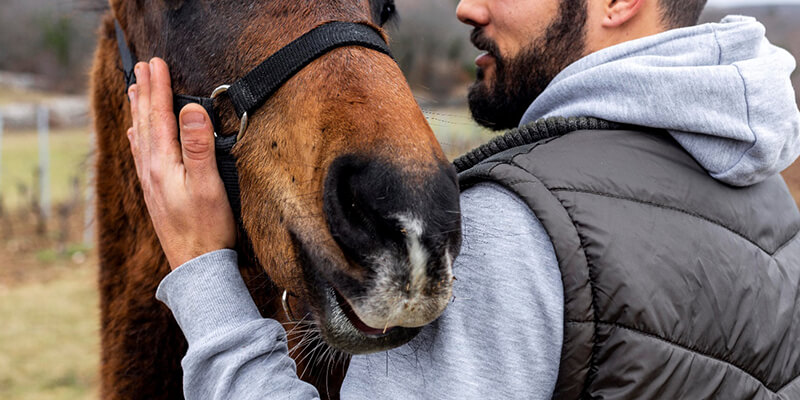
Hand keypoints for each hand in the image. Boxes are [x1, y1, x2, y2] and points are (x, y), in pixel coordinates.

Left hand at [127, 58, 235, 269]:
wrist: (196, 267)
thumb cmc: (207, 228)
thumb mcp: (209, 185)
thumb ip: (198, 146)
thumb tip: (190, 109)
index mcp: (162, 163)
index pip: (159, 116)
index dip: (159, 88)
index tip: (157, 62)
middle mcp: (150, 170)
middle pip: (144, 122)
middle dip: (144, 92)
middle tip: (141, 66)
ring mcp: (150, 182)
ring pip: (139, 136)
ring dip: (138, 110)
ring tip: (134, 90)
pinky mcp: (155, 193)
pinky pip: (140, 154)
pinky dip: (137, 136)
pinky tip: (135, 135)